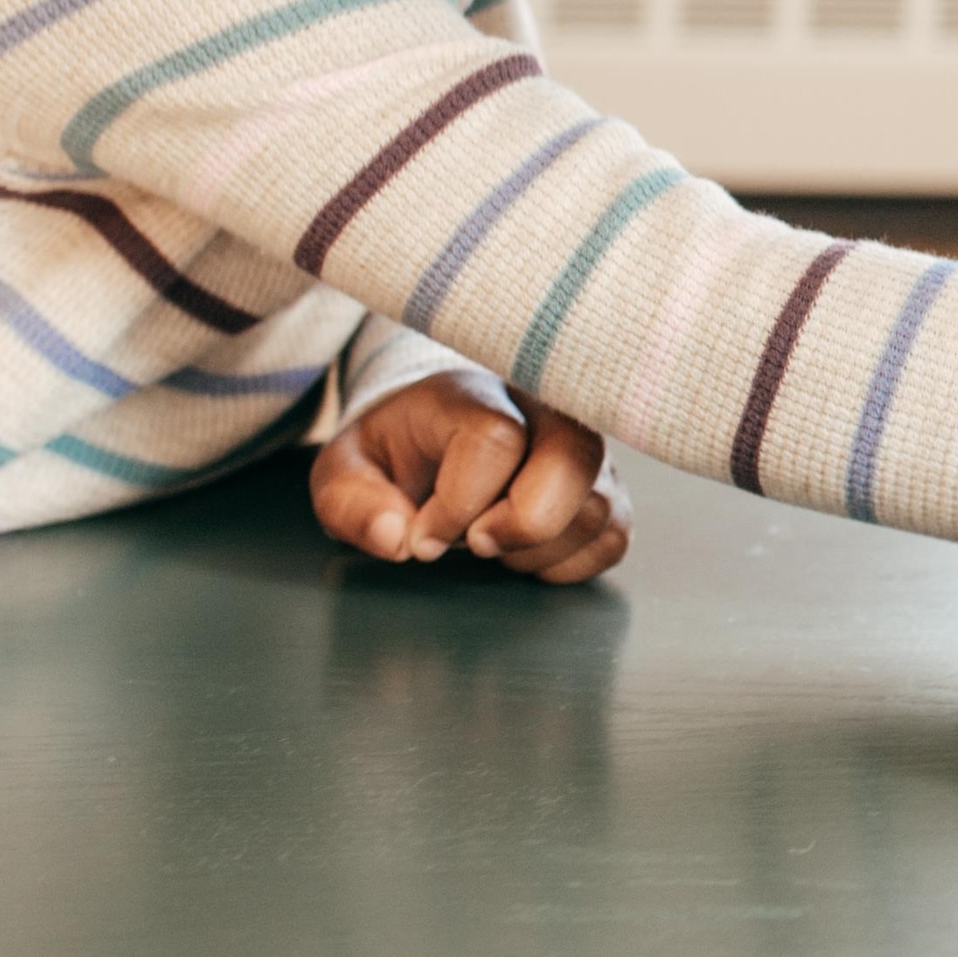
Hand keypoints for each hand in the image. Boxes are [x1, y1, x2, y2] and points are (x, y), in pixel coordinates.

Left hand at [311, 368, 631, 582]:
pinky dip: (571, 562)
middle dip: (521, 524)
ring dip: (539, 548)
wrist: (433, 440)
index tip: (424, 537)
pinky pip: (614, 534)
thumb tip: (398, 538)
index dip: (460, 503)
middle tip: (475, 544)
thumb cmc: (392, 455)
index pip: (496, 438)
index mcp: (472, 394)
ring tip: (494, 544)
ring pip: (598, 504)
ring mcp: (582, 450)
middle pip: (573, 458)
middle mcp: (542, 410)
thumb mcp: (343, 472)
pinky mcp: (605, 487)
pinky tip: (527, 554)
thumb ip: (352, 503)